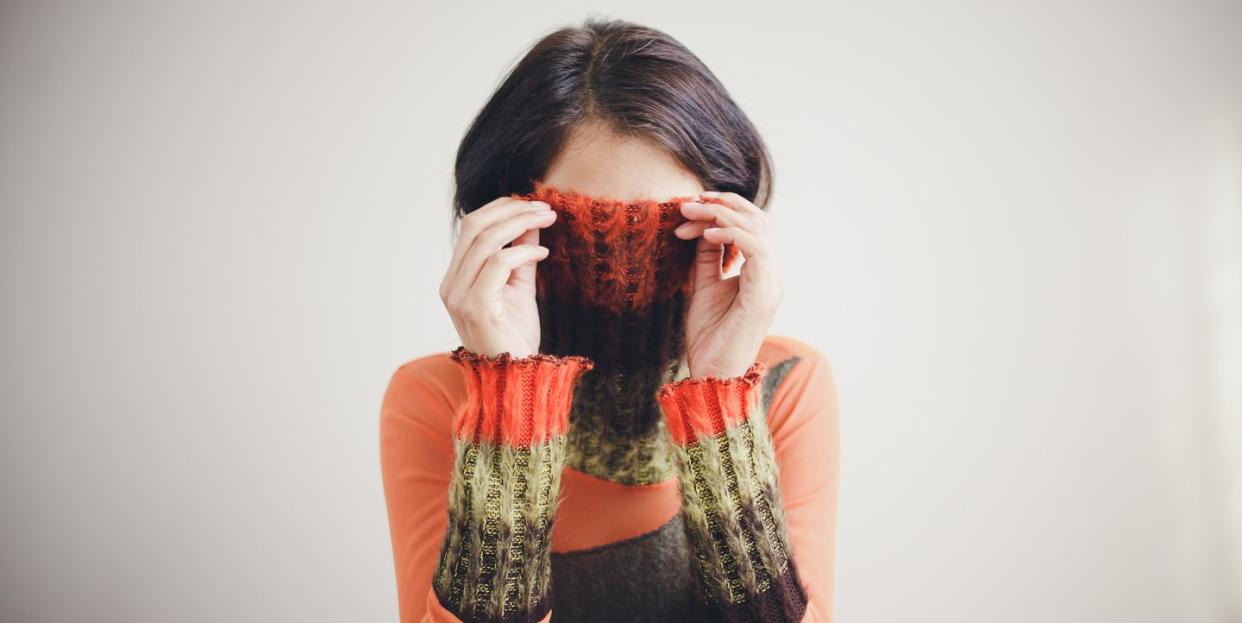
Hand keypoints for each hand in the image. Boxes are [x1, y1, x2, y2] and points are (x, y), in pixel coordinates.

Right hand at [439, 196, 556, 357]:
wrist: (514, 377)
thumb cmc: (515, 336)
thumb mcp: (519, 287)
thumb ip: (521, 256)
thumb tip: (531, 223)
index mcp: (456, 278)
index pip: (471, 227)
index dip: (501, 208)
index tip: (532, 203)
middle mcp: (452, 284)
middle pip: (474, 225)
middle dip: (512, 210)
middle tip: (545, 207)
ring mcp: (460, 296)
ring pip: (485, 240)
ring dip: (520, 224)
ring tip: (548, 221)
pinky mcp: (476, 306)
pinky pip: (497, 263)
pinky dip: (522, 252)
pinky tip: (543, 253)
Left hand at [673, 190, 783, 378]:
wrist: (712, 373)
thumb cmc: (709, 336)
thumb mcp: (703, 285)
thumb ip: (708, 256)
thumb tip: (704, 224)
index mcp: (760, 273)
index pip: (751, 225)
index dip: (722, 208)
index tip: (689, 207)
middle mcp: (771, 274)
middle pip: (757, 219)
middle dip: (722, 204)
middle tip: (688, 202)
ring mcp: (771, 283)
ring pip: (757, 228)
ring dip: (721, 214)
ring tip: (691, 212)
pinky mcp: (764, 294)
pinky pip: (756, 249)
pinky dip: (731, 233)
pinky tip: (707, 232)